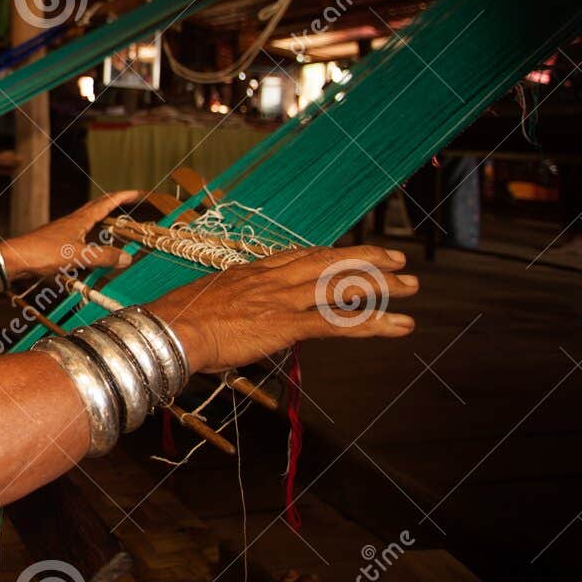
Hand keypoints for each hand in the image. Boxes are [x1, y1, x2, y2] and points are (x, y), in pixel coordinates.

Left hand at [0, 191, 140, 279]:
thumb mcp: (78, 255)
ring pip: (87, 222)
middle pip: (96, 208)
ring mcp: (63, 232)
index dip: (122, 197)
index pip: (106, 203)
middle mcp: (72, 222)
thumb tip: (127, 257)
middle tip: (127, 204)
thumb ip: (103, 256)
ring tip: (113, 225)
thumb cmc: (43, 253)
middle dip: (113, 204)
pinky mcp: (55, 243)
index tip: (137, 193)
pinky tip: (90, 249)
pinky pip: (79, 236)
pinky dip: (90, 239)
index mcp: (80, 220)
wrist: (14, 258)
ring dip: (101, 220)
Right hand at [144, 245, 416, 374]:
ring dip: (381, 285)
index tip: (349, 253)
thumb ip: (231, 307)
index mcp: (252, 271)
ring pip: (341, 284)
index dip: (330, 254)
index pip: (300, 256)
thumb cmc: (179, 321)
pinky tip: (400, 326)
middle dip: (366, 259)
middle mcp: (272, 278)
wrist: (169, 328)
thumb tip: (236, 320)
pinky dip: (374, 323)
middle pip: (328, 261)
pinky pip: (339, 322)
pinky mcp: (287, 323)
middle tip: (397, 259)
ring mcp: (282, 298)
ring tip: (412, 286)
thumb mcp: (208, 304)